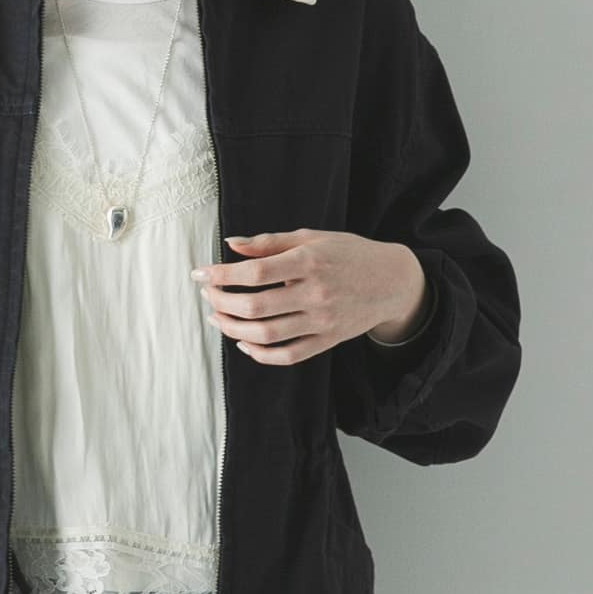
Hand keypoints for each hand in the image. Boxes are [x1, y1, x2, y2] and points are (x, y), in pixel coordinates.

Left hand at [191, 229, 426, 365]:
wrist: (392, 280)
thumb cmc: (348, 253)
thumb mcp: (312, 237)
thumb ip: (270, 242)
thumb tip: (232, 244)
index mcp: (309, 262)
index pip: (255, 272)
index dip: (221, 274)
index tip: (200, 274)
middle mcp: (315, 293)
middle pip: (255, 306)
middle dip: (221, 302)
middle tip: (208, 295)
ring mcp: (321, 321)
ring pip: (266, 335)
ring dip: (233, 329)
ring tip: (217, 317)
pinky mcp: (327, 341)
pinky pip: (287, 355)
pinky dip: (260, 354)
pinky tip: (244, 342)